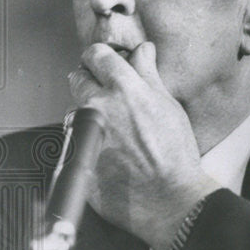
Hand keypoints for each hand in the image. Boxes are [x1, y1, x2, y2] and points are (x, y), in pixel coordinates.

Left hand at [68, 41, 217, 249]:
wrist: (169, 198)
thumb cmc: (175, 156)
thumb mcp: (168, 107)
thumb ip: (149, 74)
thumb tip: (142, 51)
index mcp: (124, 89)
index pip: (96, 55)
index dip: (100, 57)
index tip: (104, 62)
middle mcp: (98, 106)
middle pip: (78, 79)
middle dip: (91, 83)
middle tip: (111, 99)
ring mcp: (83, 131)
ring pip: (74, 110)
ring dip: (88, 115)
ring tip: (115, 133)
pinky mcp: (76, 155)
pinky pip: (74, 138)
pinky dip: (87, 140)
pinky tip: (109, 151)